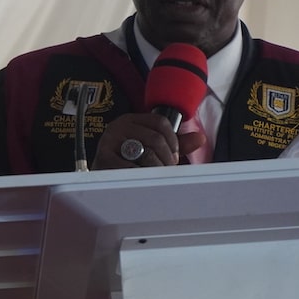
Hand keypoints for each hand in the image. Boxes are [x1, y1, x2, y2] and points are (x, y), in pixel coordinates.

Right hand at [91, 112, 206, 169]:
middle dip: (166, 157)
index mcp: (130, 120)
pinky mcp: (104, 157)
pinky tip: (141, 178)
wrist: (100, 175)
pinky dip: (141, 175)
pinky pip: (131, 167)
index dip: (173, 140)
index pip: (160, 121)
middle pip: (155, 138)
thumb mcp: (150, 148)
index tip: (173, 154)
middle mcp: (119, 126)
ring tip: (154, 175)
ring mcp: (110, 141)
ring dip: (156, 168)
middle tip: (166, 169)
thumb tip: (199, 138)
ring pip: (146, 152)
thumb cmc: (126, 161)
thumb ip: (174, 143)